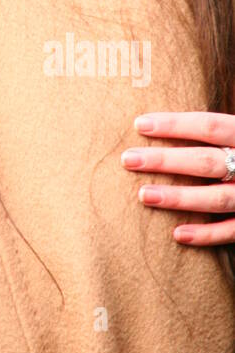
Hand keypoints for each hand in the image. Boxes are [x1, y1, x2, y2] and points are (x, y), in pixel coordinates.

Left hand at [122, 111, 234, 244]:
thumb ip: (221, 128)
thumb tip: (166, 118)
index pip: (210, 125)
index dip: (175, 124)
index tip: (140, 124)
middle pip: (207, 161)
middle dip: (166, 160)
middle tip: (128, 160)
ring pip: (217, 198)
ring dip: (179, 198)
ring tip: (144, 195)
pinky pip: (233, 231)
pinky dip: (206, 234)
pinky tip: (177, 234)